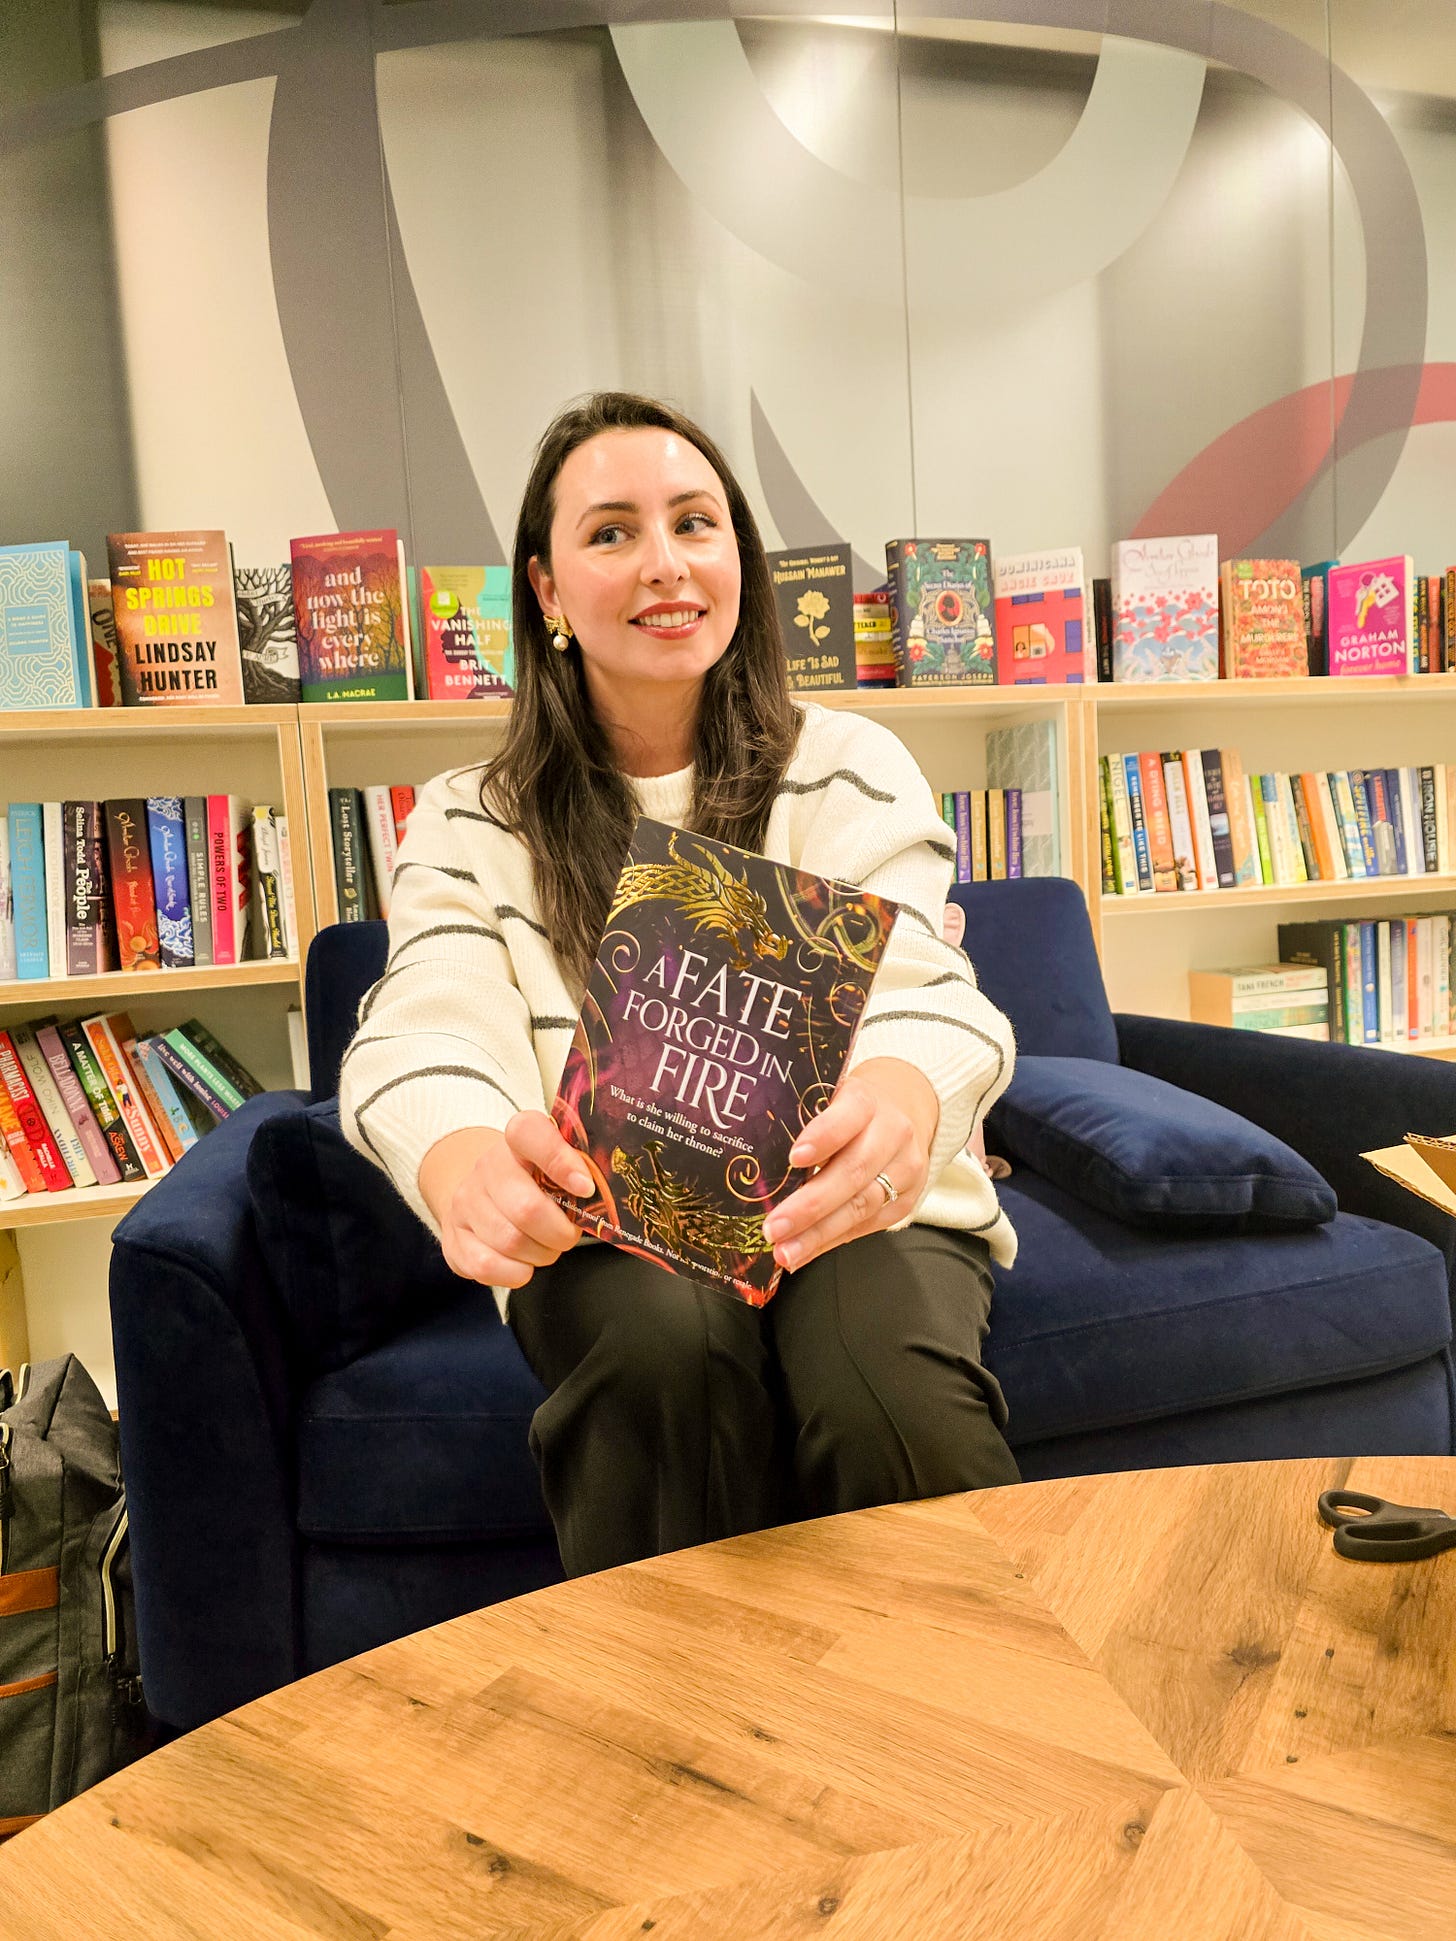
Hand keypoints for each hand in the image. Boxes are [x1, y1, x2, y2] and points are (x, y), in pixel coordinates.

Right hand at [422, 1112, 589, 1289]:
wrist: (483, 1192)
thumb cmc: (534, 1181)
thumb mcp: (557, 1164)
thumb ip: (581, 1170)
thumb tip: (604, 1195)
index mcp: (517, 1140)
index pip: (529, 1132)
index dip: (560, 1161)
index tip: (585, 1188)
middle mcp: (486, 1167)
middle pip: (526, 1208)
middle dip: (559, 1233)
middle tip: (568, 1235)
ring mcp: (465, 1202)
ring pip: (510, 1242)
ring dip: (540, 1254)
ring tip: (545, 1247)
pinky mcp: (453, 1238)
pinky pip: (486, 1266)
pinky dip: (515, 1273)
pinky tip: (523, 1264)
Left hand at [760, 1057, 938, 1273]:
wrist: (902, 1116)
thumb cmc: (847, 1112)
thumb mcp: (828, 1102)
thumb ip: (800, 1124)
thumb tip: (752, 1168)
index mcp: (866, 1099)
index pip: (850, 1114)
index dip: (824, 1135)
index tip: (794, 1158)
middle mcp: (892, 1132)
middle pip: (853, 1171)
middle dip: (810, 1205)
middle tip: (774, 1227)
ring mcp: (904, 1169)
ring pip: (861, 1205)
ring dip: (818, 1233)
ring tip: (785, 1251)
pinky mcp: (905, 1200)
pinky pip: (866, 1225)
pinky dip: (830, 1241)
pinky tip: (803, 1251)